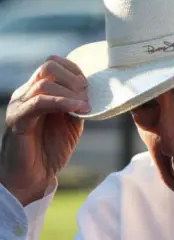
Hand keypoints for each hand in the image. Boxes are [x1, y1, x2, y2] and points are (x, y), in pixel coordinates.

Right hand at [0, 55, 89, 205]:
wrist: (34, 176)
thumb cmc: (52, 148)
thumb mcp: (71, 121)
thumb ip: (77, 104)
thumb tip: (89, 91)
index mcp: (38, 91)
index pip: (53, 63)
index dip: (74, 69)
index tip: (89, 84)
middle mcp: (26, 93)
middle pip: (49, 66)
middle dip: (73, 78)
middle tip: (87, 95)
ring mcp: (20, 105)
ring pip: (45, 83)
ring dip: (71, 92)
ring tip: (85, 106)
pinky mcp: (18, 120)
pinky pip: (39, 103)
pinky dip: (62, 103)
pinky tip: (78, 109)